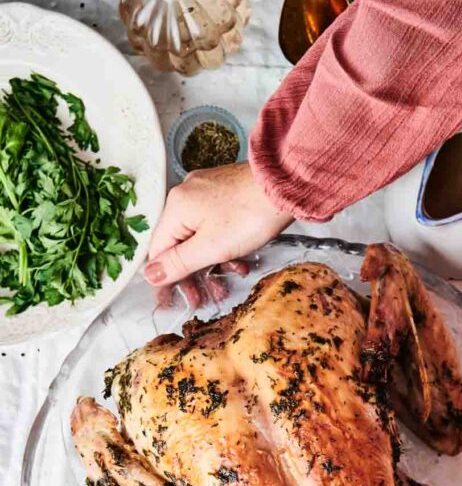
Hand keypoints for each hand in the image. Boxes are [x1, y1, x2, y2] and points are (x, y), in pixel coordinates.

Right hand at [144, 161, 292, 286]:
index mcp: (176, 207)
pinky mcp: (226, 194)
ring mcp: (207, 192)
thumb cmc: (250, 214)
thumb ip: (179, 263)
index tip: (172, 300)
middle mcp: (187, 195)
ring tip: (223, 286)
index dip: (165, 278)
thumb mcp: (210, 248)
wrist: (286, 186)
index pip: (159, 250)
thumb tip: (151, 275)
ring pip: (199, 237)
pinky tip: (238, 263)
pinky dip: (223, 248)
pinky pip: (215, 227)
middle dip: (191, 275)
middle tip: (200, 299)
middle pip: (179, 244)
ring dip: (211, 265)